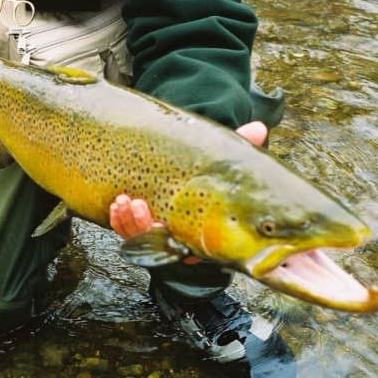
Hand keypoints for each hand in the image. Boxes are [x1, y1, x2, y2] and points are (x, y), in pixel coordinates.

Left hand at [110, 121, 267, 257]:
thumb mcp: (222, 158)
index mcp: (204, 232)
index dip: (177, 243)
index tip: (165, 225)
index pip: (192, 249)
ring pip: (139, 239)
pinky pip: (125, 231)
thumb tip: (260, 128)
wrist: (184, 165)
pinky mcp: (138, 226)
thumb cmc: (208, 168)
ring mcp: (157, 235)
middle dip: (144, 228)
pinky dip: (119, 221)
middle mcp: (180, 238)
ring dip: (128, 222)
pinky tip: (117, 204)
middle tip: (138, 204)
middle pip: (158, 246)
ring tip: (124, 200)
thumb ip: (239, 145)